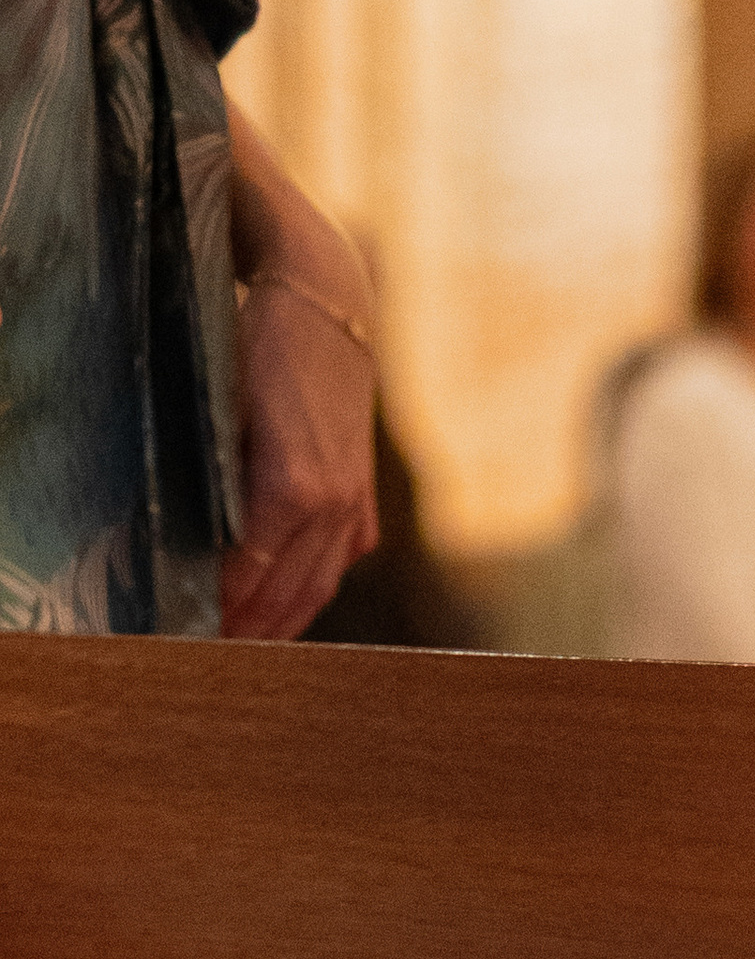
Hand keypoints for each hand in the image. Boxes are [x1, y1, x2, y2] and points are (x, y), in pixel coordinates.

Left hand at [223, 276, 379, 640]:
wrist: (328, 306)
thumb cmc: (260, 345)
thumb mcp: (224, 408)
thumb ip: (218, 481)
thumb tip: (196, 545)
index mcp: (293, 489)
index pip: (247, 575)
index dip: (217, 607)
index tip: (187, 628)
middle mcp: (332, 507)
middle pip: (284, 594)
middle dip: (247, 628)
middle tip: (210, 653)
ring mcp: (354, 506)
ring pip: (317, 589)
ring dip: (281, 622)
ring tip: (248, 643)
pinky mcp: (364, 499)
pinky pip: (338, 564)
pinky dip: (311, 590)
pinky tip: (287, 603)